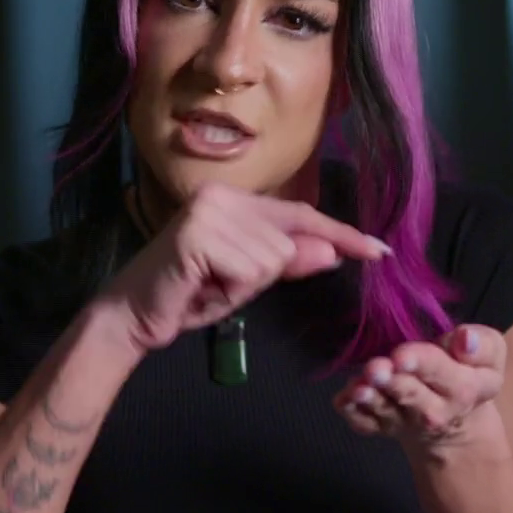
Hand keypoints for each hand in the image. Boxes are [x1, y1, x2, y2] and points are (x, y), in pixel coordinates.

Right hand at [100, 182, 390, 351]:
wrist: (134, 316)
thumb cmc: (188, 296)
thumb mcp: (247, 280)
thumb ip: (287, 262)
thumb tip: (332, 252)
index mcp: (234, 199)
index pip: (300, 215)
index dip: (340, 234)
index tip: (377, 251)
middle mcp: (222, 196)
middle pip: (289, 243)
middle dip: (263, 276)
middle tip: (218, 285)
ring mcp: (210, 211)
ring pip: (273, 259)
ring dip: (244, 286)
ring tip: (208, 286)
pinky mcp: (199, 235)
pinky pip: (251, 272)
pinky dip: (232, 292)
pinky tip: (201, 286)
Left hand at [335, 325, 504, 446]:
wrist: (456, 420)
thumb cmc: (470, 373)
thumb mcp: (491, 355)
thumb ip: (482, 344)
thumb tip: (465, 338)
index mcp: (463, 387)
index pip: (441, 372)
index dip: (421, 362)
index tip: (402, 354)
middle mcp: (432, 410)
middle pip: (410, 395)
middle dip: (392, 381)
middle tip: (377, 368)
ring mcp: (403, 421)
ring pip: (383, 410)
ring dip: (369, 398)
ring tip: (359, 387)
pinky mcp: (381, 426)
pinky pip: (364, 423)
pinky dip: (352, 412)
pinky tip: (344, 398)